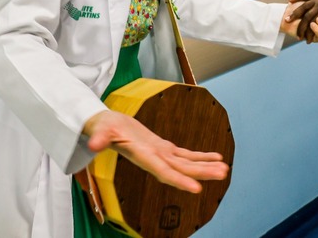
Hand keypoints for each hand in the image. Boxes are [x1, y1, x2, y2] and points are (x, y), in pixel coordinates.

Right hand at [83, 109, 227, 192]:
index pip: (163, 172)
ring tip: (224, 169)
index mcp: (142, 156)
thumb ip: (98, 138)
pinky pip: (185, 154)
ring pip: (186, 163)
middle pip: (181, 169)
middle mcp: (154, 159)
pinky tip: (216, 157)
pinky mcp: (163, 148)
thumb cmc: (101, 128)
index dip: (180, 180)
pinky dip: (200, 156)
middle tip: (223, 174)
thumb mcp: (99, 131)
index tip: (197, 189)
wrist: (104, 127)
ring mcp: (160, 154)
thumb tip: (93, 144)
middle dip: (202, 173)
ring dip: (205, 166)